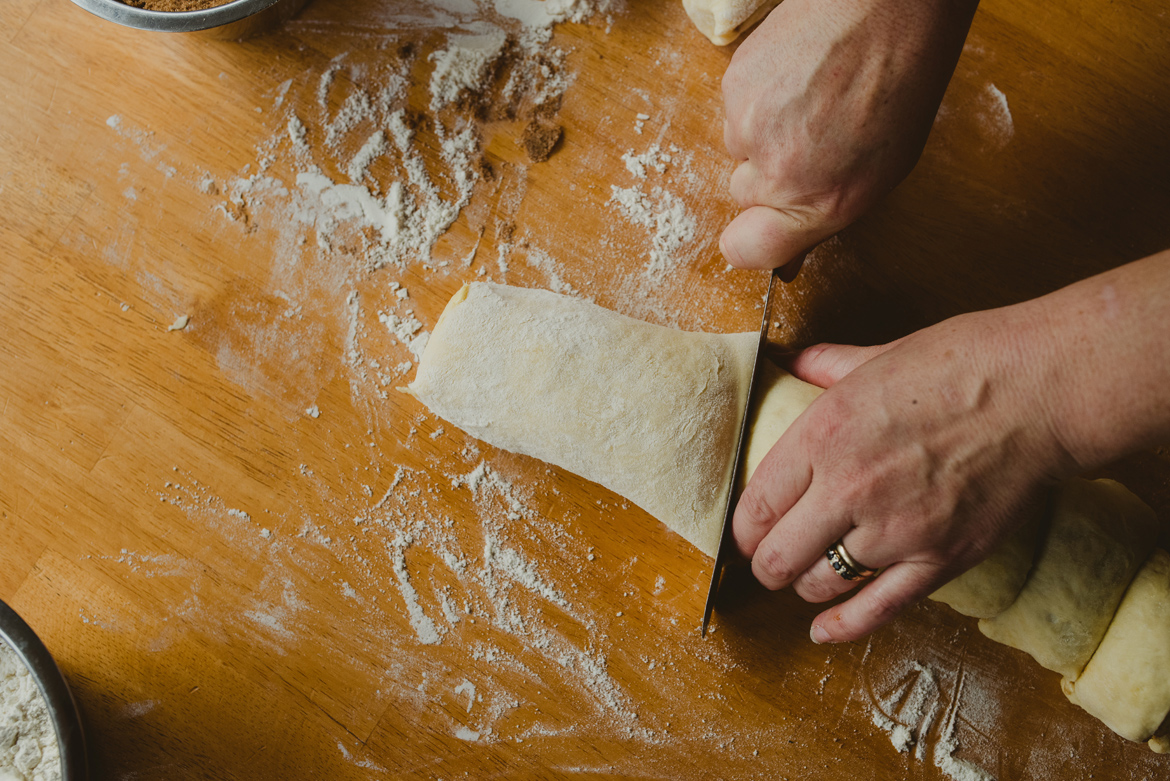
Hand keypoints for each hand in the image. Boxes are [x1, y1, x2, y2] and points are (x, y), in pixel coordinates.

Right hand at [720, 0, 977, 277]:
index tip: (761, 227)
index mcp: (821, 201)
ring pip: (738, 146)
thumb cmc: (901, 81)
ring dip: (765, 130)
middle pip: (743, 195)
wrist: (887, 6)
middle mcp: (778, 171)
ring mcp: (749, 126)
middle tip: (811, 139)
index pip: (745, 250)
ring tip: (810, 97)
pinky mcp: (732, 87)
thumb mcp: (883, 169)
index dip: (749, 241)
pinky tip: (796, 74)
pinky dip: (759, 96)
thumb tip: (785, 251)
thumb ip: (825, 211)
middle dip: (767, 176)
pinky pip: (734, 107)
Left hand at [733, 303, 1074, 642]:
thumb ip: (826, 367)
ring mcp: (893, 531)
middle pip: (777, 557)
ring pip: (819, 585)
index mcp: (823, 435)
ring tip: (807, 576)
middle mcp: (848, 489)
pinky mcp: (938, 560)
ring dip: (805, 585)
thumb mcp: (877, 355)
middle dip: (766, 563)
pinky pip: (876, 610)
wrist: (1040, 391)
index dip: (743, 528)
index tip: (746, 532)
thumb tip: (794, 363)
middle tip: (770, 559)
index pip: (755, 506)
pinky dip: (842, 627)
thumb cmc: (962, 364)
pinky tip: (824, 630)